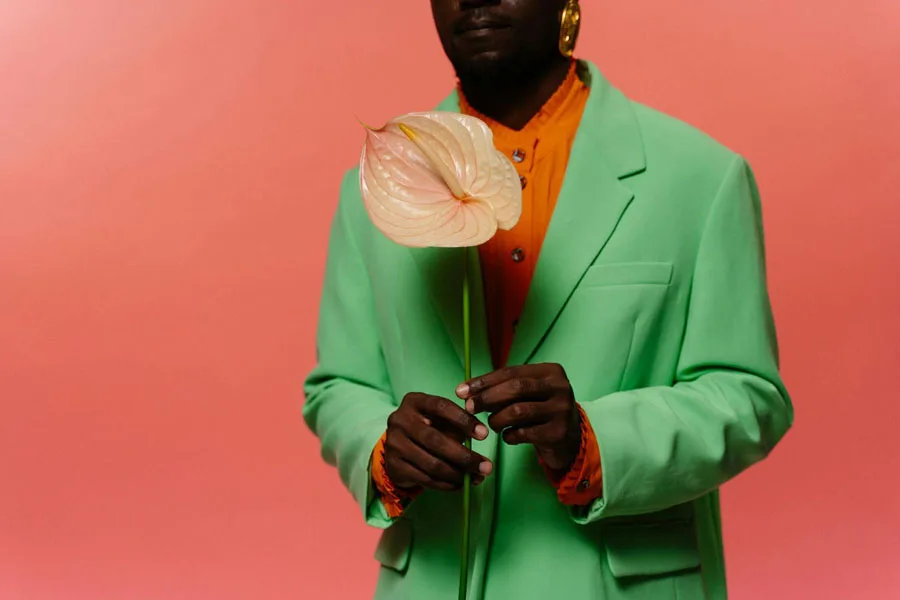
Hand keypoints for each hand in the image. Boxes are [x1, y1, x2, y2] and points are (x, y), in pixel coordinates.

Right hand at [384, 392, 492, 491]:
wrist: (396, 446)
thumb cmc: (426, 428)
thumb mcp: (438, 419)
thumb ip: (456, 425)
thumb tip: (479, 440)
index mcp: (414, 402)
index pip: (441, 407)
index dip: (463, 420)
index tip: (484, 434)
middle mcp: (400, 420)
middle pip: (436, 440)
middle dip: (465, 456)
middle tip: (486, 466)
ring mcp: (394, 443)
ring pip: (432, 463)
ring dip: (458, 474)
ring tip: (475, 477)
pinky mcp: (394, 465)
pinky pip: (425, 479)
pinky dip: (446, 484)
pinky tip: (459, 484)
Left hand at [456, 364, 580, 471]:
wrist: (569, 440)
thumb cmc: (540, 412)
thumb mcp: (529, 393)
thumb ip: (503, 387)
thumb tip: (465, 391)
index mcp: (551, 371)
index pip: (511, 371)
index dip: (484, 381)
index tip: (461, 391)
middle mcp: (560, 387)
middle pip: (515, 388)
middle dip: (487, 398)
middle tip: (469, 408)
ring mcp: (562, 410)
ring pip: (518, 411)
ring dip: (497, 419)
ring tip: (492, 425)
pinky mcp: (558, 433)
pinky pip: (523, 433)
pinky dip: (508, 436)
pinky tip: (507, 436)